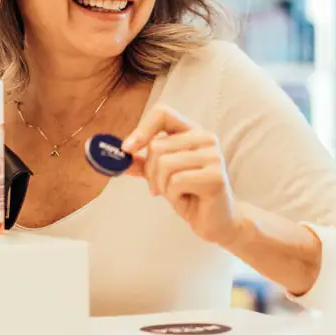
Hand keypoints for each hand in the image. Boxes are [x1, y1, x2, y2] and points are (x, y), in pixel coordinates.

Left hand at [123, 104, 242, 245]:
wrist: (218, 221)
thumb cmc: (190, 194)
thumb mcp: (162, 175)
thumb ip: (143, 163)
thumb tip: (118, 155)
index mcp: (192, 131)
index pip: (163, 113)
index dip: (141, 129)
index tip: (128, 149)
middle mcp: (205, 138)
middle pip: (157, 145)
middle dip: (150, 172)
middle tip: (160, 187)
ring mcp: (213, 156)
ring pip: (164, 163)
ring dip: (162, 185)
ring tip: (177, 193)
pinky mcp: (215, 176)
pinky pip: (176, 181)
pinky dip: (174, 195)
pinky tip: (187, 199)